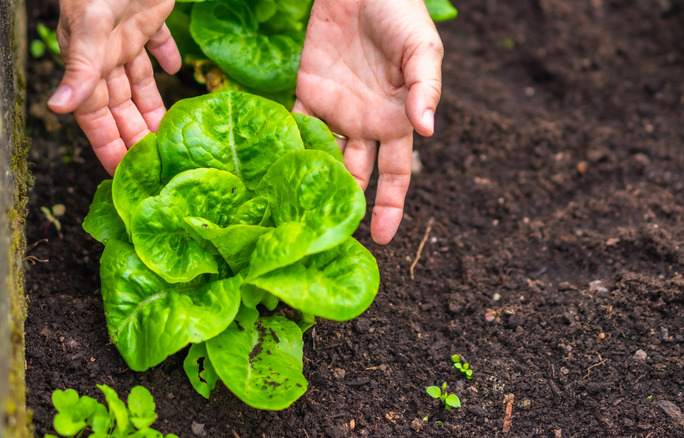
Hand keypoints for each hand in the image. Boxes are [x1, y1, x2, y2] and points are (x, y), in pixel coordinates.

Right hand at [47, 0, 180, 174]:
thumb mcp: (90, 27)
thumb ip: (79, 67)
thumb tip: (56, 109)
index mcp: (89, 61)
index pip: (96, 115)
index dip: (107, 145)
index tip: (119, 176)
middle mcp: (107, 53)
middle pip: (121, 106)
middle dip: (134, 135)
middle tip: (153, 167)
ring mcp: (128, 34)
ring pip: (141, 83)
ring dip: (153, 108)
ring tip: (170, 136)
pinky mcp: (149, 15)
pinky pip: (158, 44)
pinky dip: (168, 58)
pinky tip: (178, 72)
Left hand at [292, 0, 443, 243]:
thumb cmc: (401, 14)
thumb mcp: (422, 50)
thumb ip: (426, 89)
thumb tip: (429, 130)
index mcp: (396, 121)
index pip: (395, 175)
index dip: (391, 207)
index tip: (384, 240)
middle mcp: (366, 124)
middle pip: (357, 176)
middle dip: (347, 208)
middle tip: (332, 240)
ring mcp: (336, 111)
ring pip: (324, 159)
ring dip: (315, 184)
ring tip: (301, 216)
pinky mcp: (307, 93)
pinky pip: (296, 127)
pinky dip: (288, 148)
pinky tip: (279, 175)